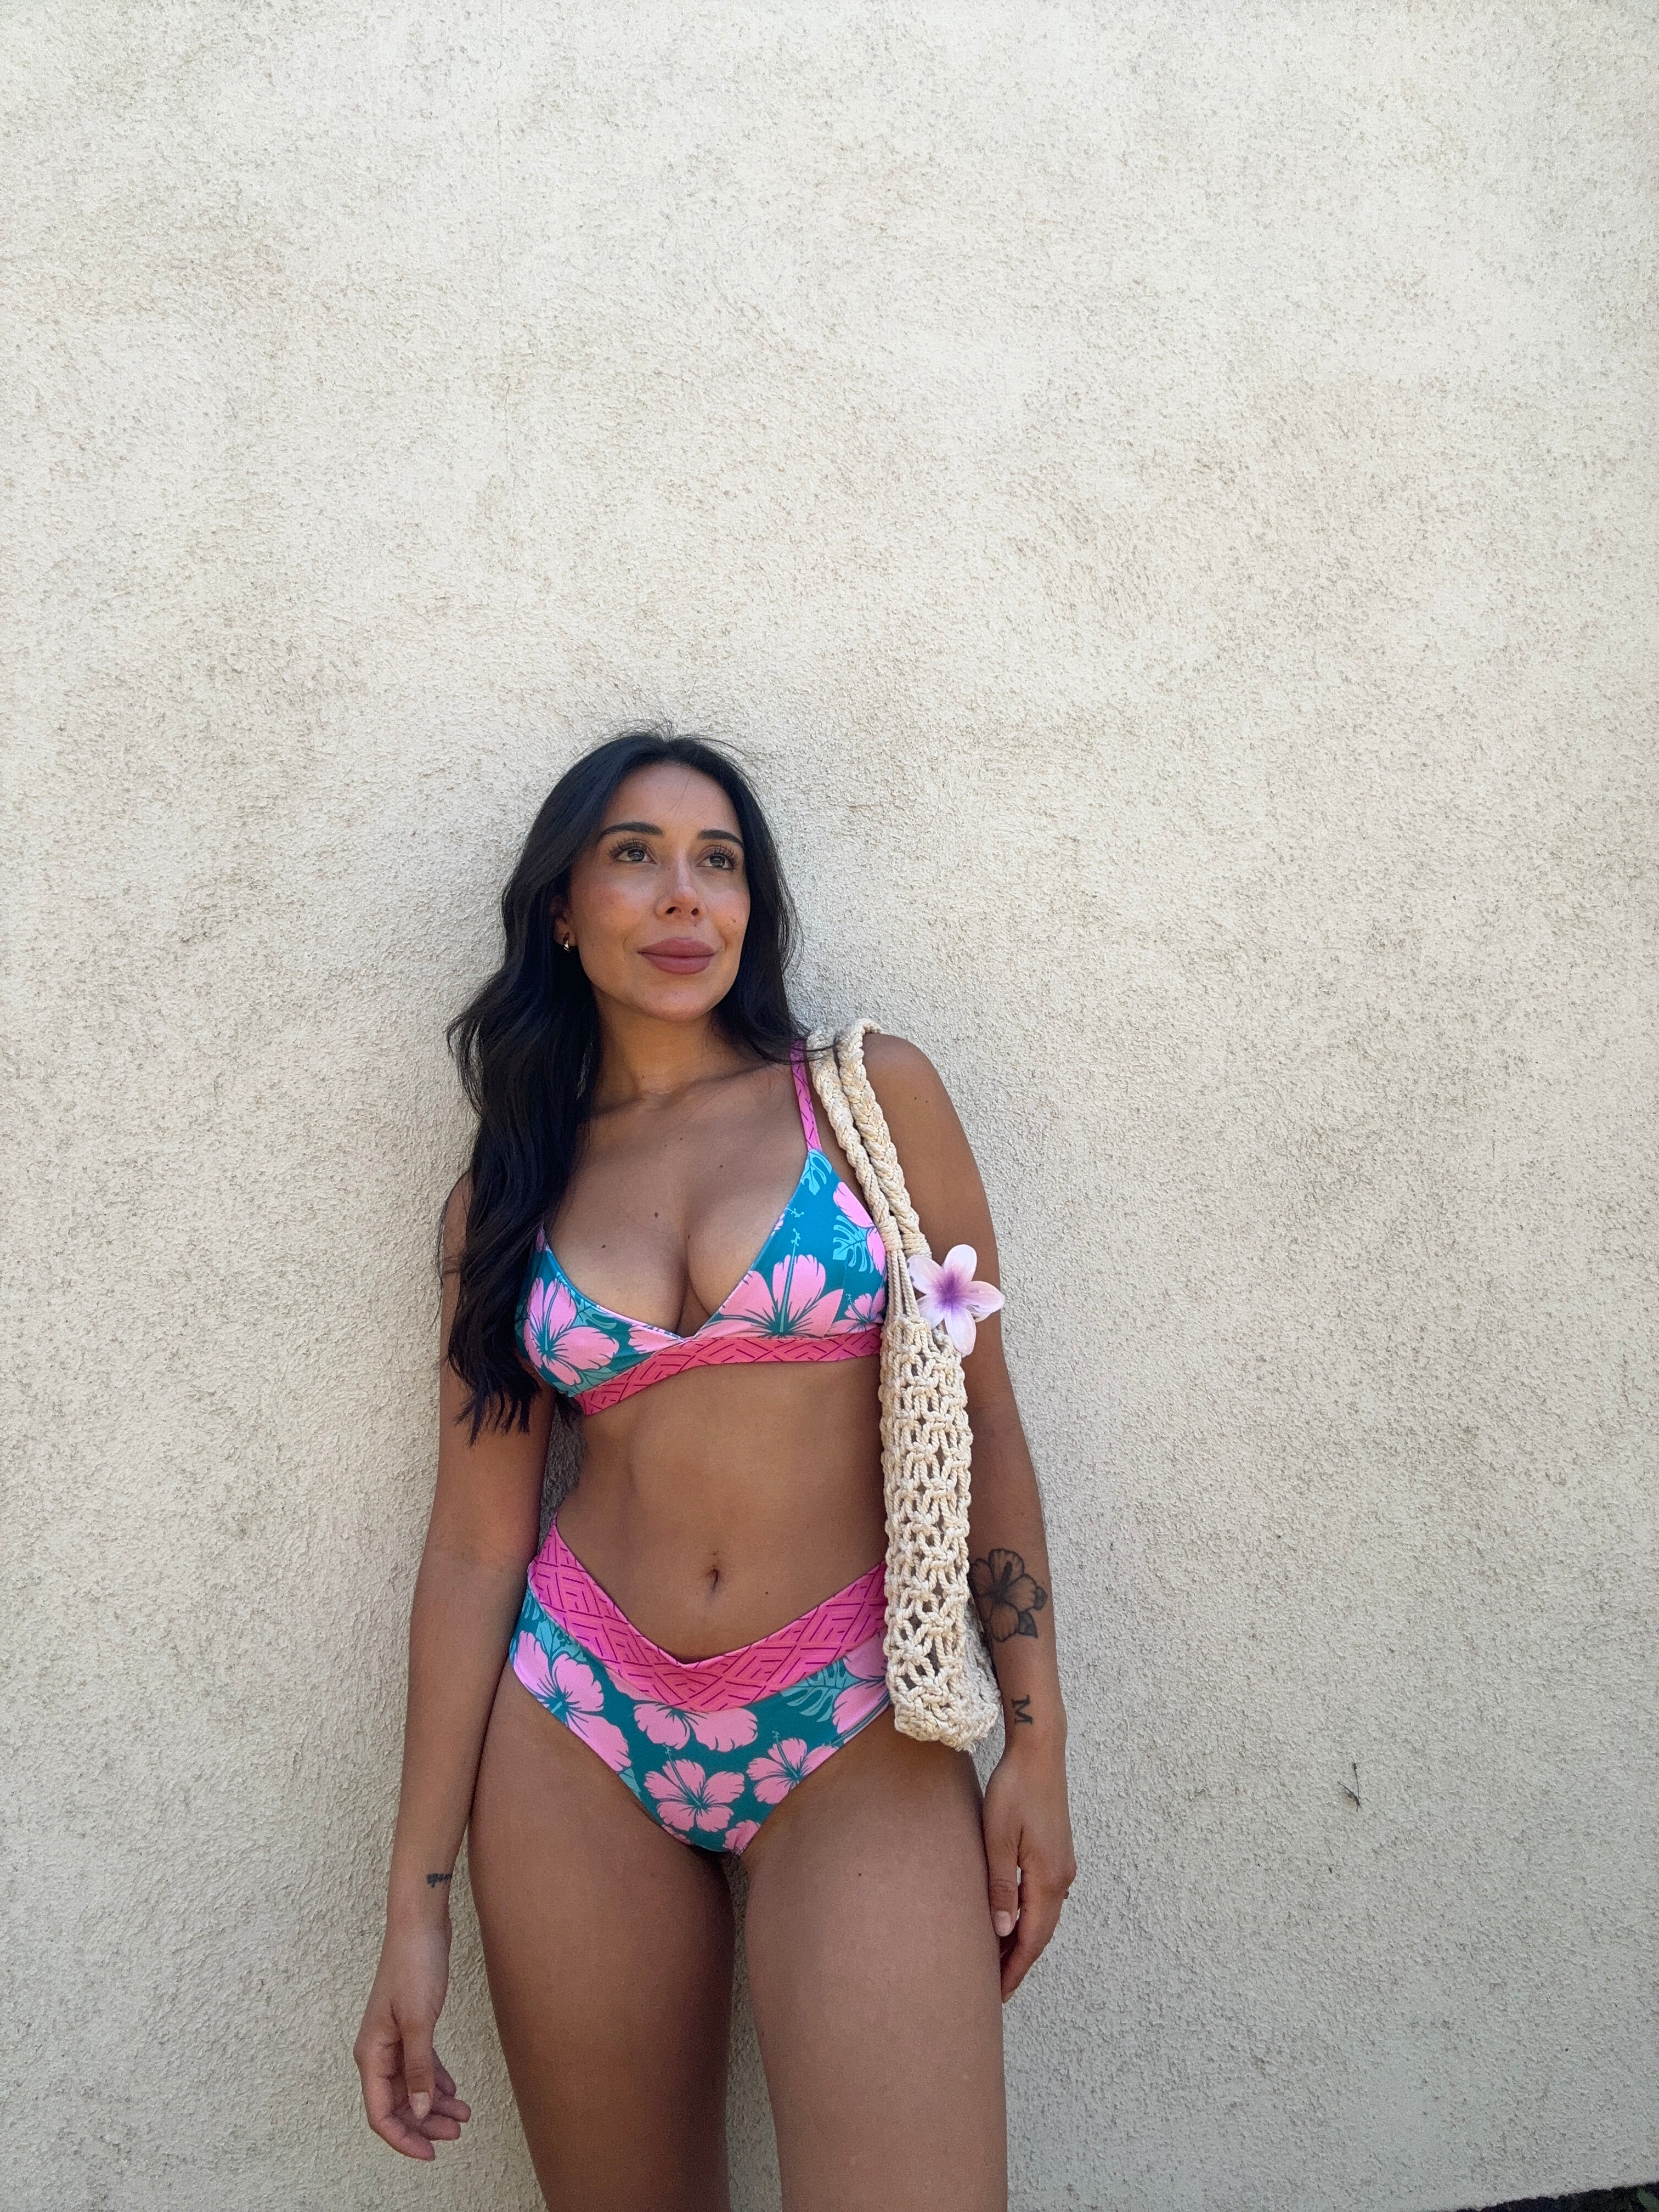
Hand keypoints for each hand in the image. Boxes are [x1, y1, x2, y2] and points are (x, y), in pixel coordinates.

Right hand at [353, 1918, 472, 2160]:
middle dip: (425, 2123)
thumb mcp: (419, 2021)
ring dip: (435, 2105)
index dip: (403, 2138)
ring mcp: (394, 2040)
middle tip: (457, 2133)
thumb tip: (422, 2111)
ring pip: (412, 2086)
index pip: (381, 2113)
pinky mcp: (411, 2027)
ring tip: (464, 2116)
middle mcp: (378, 2051)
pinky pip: (421, 2066)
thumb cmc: (414, 1966)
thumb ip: (419, 2069)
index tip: (430, 2154)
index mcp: (371, 2054)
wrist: (420, 1925)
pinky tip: (454, 2093)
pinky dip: (437, 2081)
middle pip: (398, 2104)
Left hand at [980, 1736, 1076, 2000]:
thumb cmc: (1014, 1790)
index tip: (998, 1995)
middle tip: (994, 1986)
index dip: (1015, 1968)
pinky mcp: (1057, 1852)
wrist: (1040, 1752)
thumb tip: (1003, 1931)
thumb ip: (1000, 1886)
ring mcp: (1063, 1864)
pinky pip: (1044, 1897)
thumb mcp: (998, 1838)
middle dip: (1018, 1960)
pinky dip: (1029, 1916)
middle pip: (1041, 1932)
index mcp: (1048, 1879)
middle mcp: (1061, 1878)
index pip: (1032, 1939)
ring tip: (997, 1958)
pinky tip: (1011, 1919)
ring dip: (1023, 1939)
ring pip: (1043, 1916)